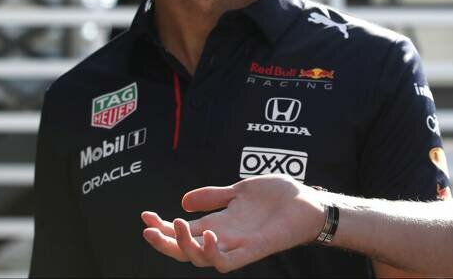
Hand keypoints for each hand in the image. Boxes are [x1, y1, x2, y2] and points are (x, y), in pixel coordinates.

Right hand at [141, 175, 325, 272]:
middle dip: (163, 242)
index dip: (162, 226)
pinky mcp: (253, 250)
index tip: (144, 214)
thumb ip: (213, 196)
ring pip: (200, 259)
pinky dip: (212, 253)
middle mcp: (224, 237)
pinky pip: (226, 263)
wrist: (308, 202)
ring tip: (177, 224)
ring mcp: (237, 246)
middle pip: (184, 250)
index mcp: (219, 223)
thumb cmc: (278, 197)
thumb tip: (183, 200)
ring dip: (184, 244)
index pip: (183, 231)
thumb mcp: (239, 190)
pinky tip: (208, 235)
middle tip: (149, 229)